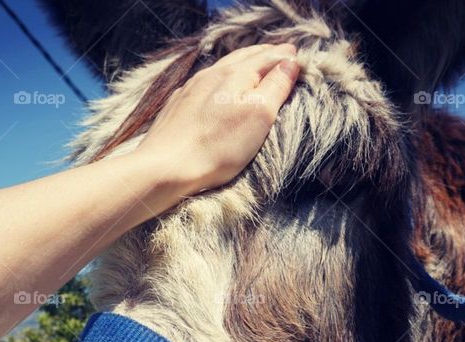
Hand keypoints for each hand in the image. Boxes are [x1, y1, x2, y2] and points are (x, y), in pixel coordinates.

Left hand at [137, 43, 299, 196]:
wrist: (166, 167)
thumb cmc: (217, 146)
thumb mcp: (259, 116)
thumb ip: (275, 86)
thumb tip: (290, 62)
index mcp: (236, 75)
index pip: (267, 58)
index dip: (284, 56)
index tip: (298, 53)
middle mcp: (212, 74)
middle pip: (245, 57)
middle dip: (265, 54)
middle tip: (281, 52)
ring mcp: (192, 88)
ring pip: (223, 66)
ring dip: (243, 61)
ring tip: (255, 61)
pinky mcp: (178, 104)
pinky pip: (205, 81)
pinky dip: (222, 76)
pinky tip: (220, 82)